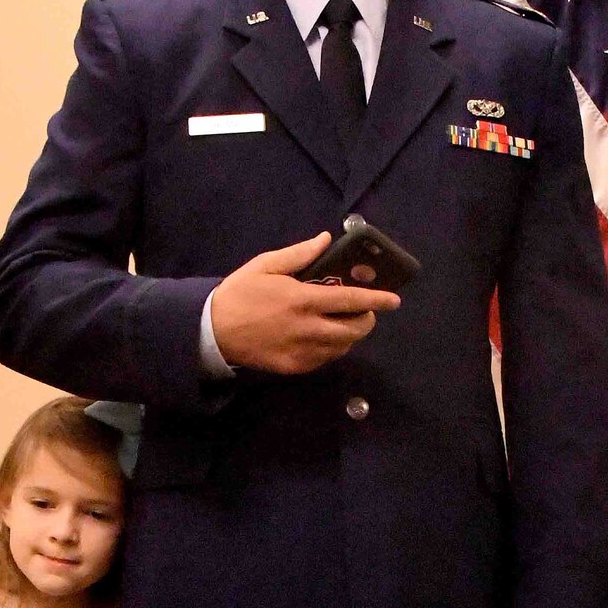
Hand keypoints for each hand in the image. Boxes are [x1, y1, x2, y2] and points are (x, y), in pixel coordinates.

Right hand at [209, 232, 401, 374]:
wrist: (213, 331)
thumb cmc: (240, 293)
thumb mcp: (266, 265)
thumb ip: (299, 254)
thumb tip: (325, 240)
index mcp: (303, 299)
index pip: (351, 300)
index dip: (376, 300)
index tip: (394, 300)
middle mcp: (308, 328)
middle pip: (353, 329)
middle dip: (366, 320)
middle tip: (364, 312)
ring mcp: (303, 351)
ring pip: (342, 347)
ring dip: (349, 335)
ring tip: (342, 322)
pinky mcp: (295, 367)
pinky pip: (325, 359)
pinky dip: (332, 348)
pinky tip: (323, 336)